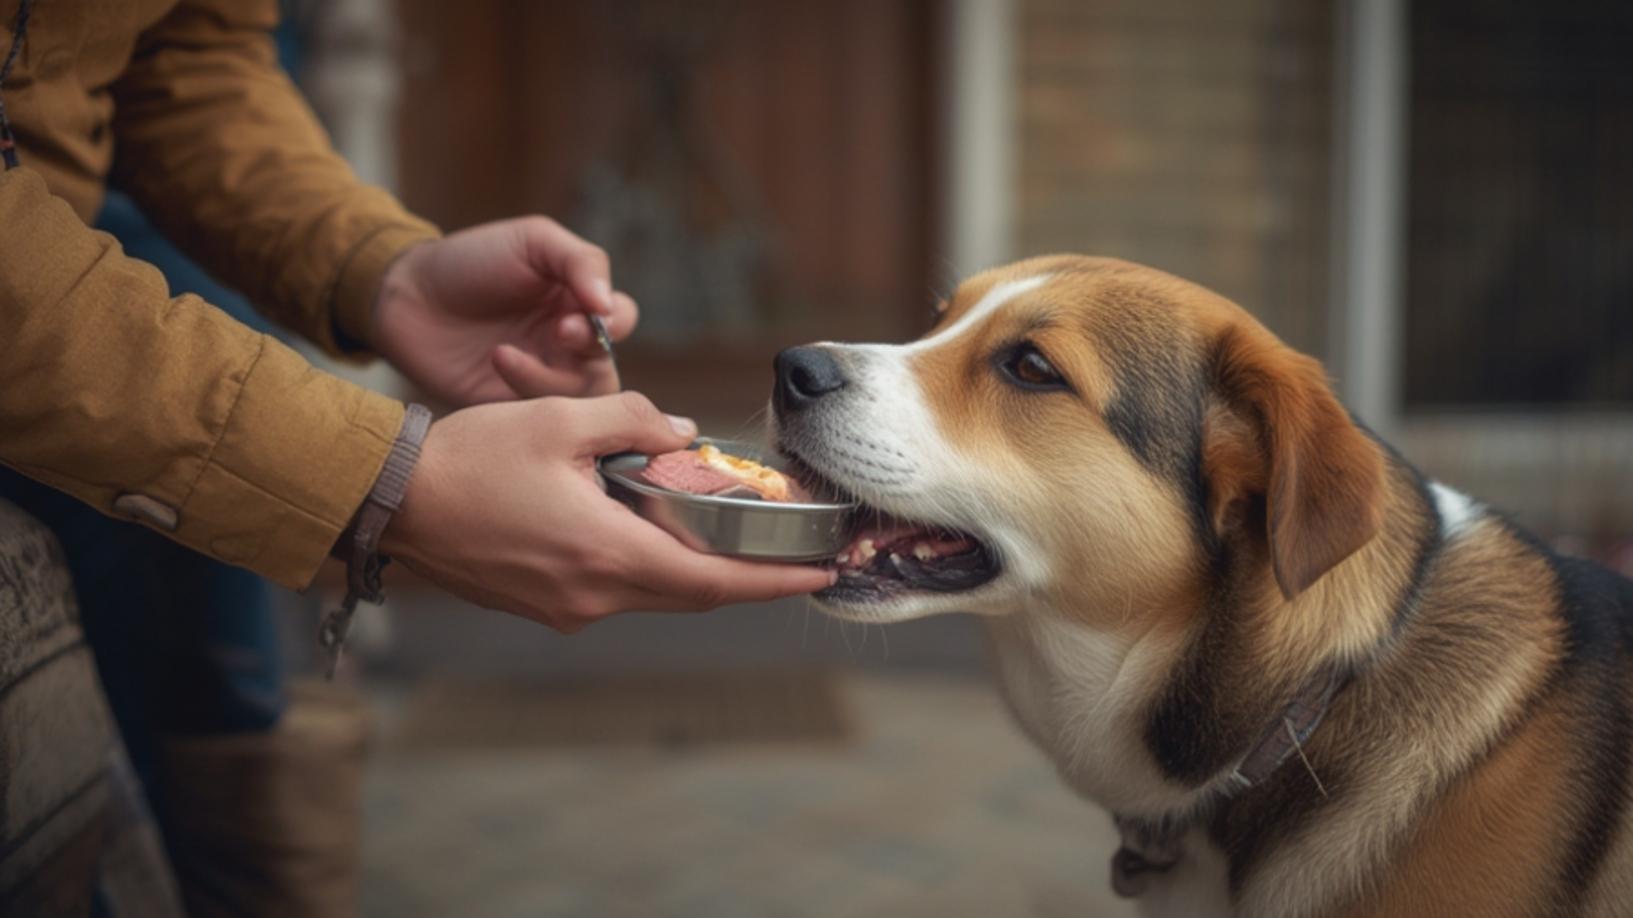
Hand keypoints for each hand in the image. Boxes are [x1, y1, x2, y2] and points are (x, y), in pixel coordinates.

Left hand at [371, 217, 637, 405]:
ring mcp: (541, 379)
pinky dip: (525, 390)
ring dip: (552, 377)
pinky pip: (542, 418)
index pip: (621, 320)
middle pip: (609, 366)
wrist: (406, 295)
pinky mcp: (513, 407)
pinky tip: (497, 360)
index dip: (614, 321)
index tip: (587, 313)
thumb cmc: (470, 261)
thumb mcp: (533, 241)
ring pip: (578, 399)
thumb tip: (609, 304)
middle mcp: (567, 346)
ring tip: (507, 351)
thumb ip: (581, 261)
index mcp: (578, 303)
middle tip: (557, 333)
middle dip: (588, 353)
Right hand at [380, 392, 835, 632]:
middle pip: (691, 593)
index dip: (775, 582)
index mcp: (607, 555)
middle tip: (786, 550)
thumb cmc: (468, 457)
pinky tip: (639, 523)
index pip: (715, 582)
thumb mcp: (559, 419)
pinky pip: (611, 588)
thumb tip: (681, 431)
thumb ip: (631, 421)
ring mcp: (564, 609)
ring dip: (686, 563)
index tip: (823, 575)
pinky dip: (641, 562)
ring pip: (651, 591)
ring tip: (713, 525)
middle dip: (742, 574)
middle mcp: (593, 597)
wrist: (385, 500)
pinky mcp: (541, 605)